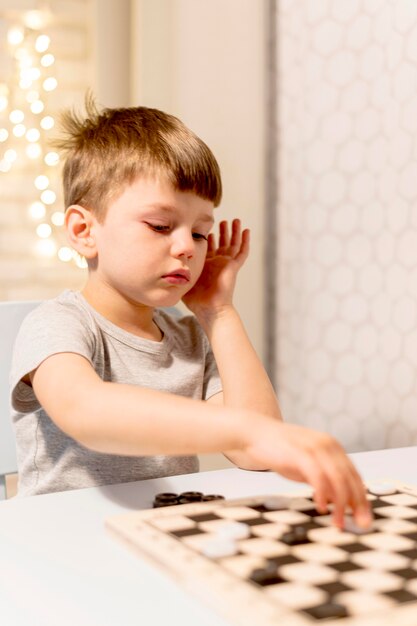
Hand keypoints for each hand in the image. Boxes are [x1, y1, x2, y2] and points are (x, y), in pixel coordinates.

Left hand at [182, 219, 248, 317]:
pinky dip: (245, 242)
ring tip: (235, 220)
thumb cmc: (195, 299)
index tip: (204, 226)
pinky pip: (242, 253)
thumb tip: (161, 265)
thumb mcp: (182, 279)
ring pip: (233, 245)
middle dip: (222, 232)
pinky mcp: (233, 267)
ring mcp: (226, 264)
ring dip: (234, 232)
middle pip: (222, 243)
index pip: (209, 246)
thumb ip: (175, 271)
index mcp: (206, 264)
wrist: (209, 308)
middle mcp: (217, 263)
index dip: (208, 236)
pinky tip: (246, 231)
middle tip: (222, 221)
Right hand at [242, 420, 371, 528]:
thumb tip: (339, 502)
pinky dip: (323, 494)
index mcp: (333, 447)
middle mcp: (328, 445)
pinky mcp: (301, 453)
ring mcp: (315, 448)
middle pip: (351, 478)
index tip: (364, 516)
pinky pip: (318, 477)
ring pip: (338, 479)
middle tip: (360, 524)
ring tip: (337, 522)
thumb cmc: (280, 451)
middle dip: (358, 504)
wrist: (255, 433)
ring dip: (341, 504)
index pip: (355, 475)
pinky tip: (321, 507)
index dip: (362, 498)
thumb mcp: (306, 466)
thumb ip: (323, 480)